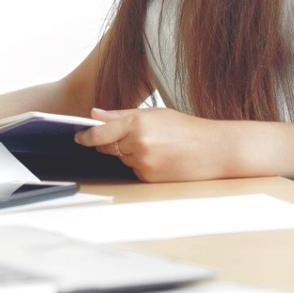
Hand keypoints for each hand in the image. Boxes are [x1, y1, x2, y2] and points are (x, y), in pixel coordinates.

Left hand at [74, 106, 245, 181]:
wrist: (215, 150)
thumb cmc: (187, 129)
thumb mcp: (155, 114)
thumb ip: (121, 115)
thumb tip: (94, 114)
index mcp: (137, 123)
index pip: (99, 132)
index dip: (85, 136)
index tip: (78, 137)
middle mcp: (137, 144)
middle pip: (107, 147)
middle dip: (111, 143)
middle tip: (130, 137)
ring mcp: (143, 163)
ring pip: (122, 159)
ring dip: (129, 154)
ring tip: (156, 146)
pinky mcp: (149, 178)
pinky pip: (134, 171)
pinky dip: (141, 165)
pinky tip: (161, 158)